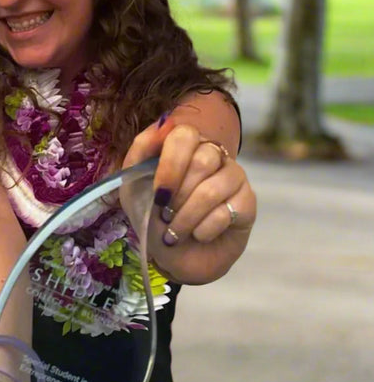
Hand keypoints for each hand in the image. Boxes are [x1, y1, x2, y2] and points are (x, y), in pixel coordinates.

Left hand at [123, 119, 255, 284]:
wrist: (175, 257)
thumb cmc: (155, 217)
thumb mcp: (134, 186)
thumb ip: (141, 152)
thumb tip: (162, 125)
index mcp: (186, 145)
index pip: (185, 135)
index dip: (171, 164)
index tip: (159, 192)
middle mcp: (214, 154)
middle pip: (203, 161)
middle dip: (178, 196)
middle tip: (166, 214)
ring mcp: (234, 177)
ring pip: (213, 190)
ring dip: (186, 217)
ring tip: (175, 232)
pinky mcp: (248, 203)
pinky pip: (225, 213)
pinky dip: (202, 230)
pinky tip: (198, 235)